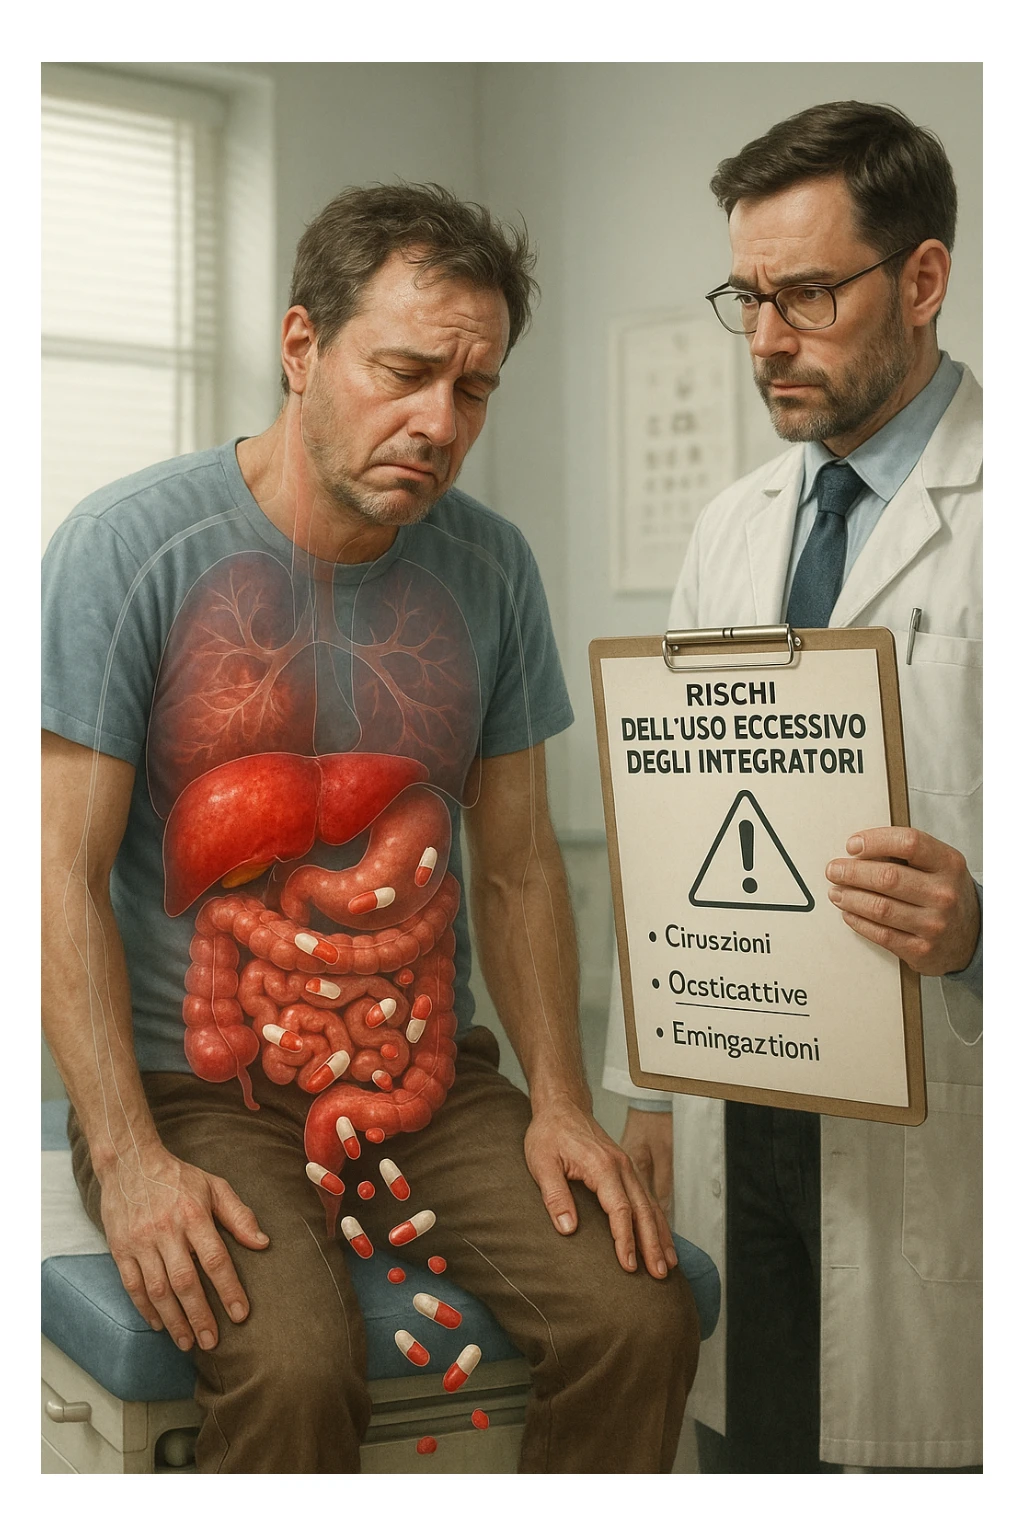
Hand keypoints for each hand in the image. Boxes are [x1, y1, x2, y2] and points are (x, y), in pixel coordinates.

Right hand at [98, 1145, 268, 1351]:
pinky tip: (159, 1324)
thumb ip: (239, 1215)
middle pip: (185, 1281)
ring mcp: (140, 1241)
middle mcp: (166, 1230)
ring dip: (174, 1320)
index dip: (229, 1289)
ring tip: (187, 1342)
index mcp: (194, 1214)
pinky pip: (132, 1285)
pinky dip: (145, 1309)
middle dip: (200, 1316)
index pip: (215, 1258)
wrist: (129, 1163)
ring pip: (157, 1290)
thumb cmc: (177, 1177)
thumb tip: (262, 1243)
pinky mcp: (120, 1249)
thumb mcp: (214, 1186)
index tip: (240, 1314)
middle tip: (211, 1342)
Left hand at [524, 1095, 677, 1278]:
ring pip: (650, 1204)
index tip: (628, 1265)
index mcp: (602, 1166)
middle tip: (660, 1275)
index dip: (625, 1239)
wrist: (562, 1106)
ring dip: (660, 1235)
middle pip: (643, 1210)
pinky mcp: (627, 1168)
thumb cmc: (550, 1134)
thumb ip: (555, 1195)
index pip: (620, 1209)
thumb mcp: (541, 1162)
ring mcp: (628, 1166)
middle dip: (653, 1244)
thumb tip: (567, 1228)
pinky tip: (662, 1238)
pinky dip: (657, 1220)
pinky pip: (647, 1197)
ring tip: (669, 1265)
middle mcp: (621, 1166)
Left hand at [825, 826, 979, 975]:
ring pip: (880, 907)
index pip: (909, 843)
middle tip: (834, 870)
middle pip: (887, 877)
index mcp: (948, 864)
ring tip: (836, 892)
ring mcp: (934, 924)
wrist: (973, 937)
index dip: (875, 841)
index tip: (853, 845)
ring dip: (850, 898)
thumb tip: (859, 850)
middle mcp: (944, 894)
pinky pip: (881, 934)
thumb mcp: (939, 866)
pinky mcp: (921, 949)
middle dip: (852, 872)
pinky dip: (858, 922)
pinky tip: (849, 913)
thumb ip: (907, 854)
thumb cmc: (946, 894)